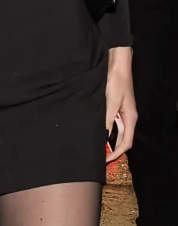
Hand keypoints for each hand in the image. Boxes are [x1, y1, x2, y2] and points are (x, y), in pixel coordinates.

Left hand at [106, 46, 136, 162]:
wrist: (116, 64)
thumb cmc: (116, 82)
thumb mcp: (111, 102)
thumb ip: (107, 119)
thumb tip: (104, 136)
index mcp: (130, 118)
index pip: (126, 142)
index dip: (117, 153)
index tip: (107, 160)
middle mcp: (127, 117)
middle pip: (122, 139)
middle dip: (112, 149)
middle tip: (100, 157)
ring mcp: (121, 111)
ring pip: (116, 130)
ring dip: (108, 139)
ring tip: (97, 146)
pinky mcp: (114, 106)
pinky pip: (111, 121)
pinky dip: (105, 128)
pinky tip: (96, 130)